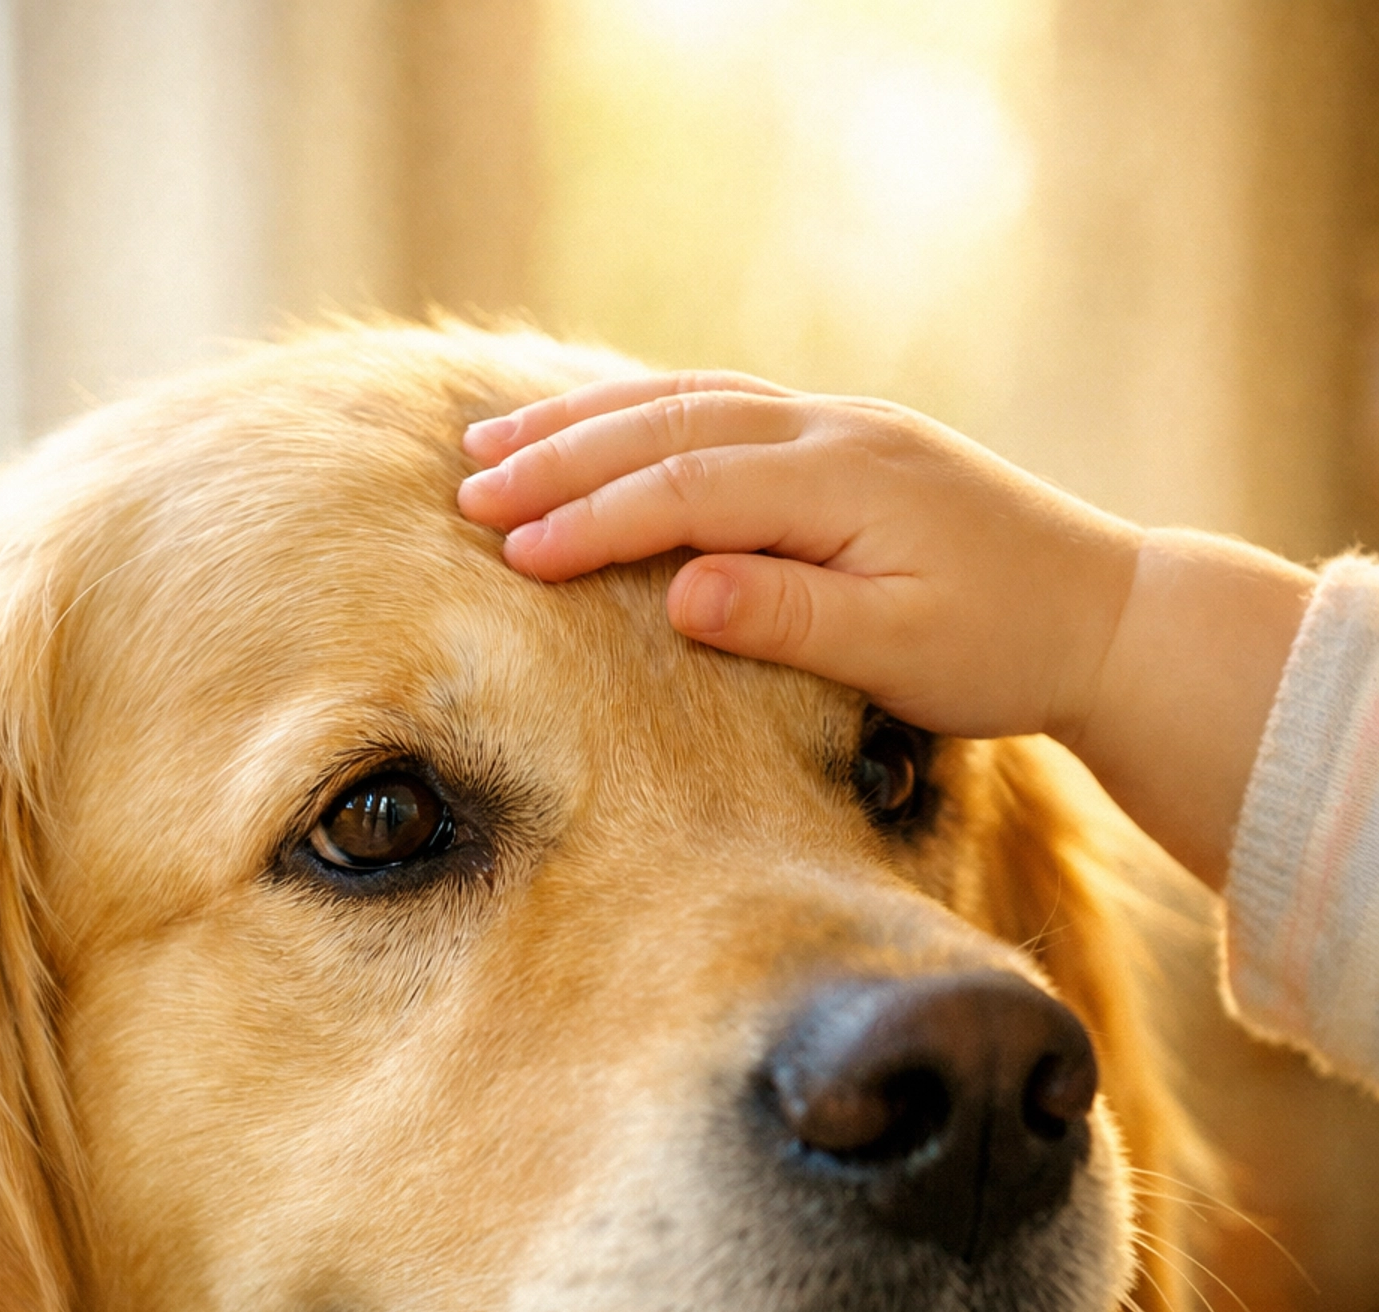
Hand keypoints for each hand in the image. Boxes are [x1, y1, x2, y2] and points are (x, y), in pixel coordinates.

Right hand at [458, 373, 1313, 886]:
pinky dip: (647, 411)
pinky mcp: (845, 443)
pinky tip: (598, 427)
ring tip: (497, 442)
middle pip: (672, 426)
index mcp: (843, 482)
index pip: (689, 490)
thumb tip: (681, 594)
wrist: (1103, 612)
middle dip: (563, 457)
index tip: (511, 551)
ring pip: (691, 400)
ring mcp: (841, 425)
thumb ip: (791, 619)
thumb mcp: (902, 652)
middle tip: (467, 488)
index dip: (594, 519)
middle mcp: (835, 432)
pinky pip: (724, 405)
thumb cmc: (1004, 647)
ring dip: (589, 420)